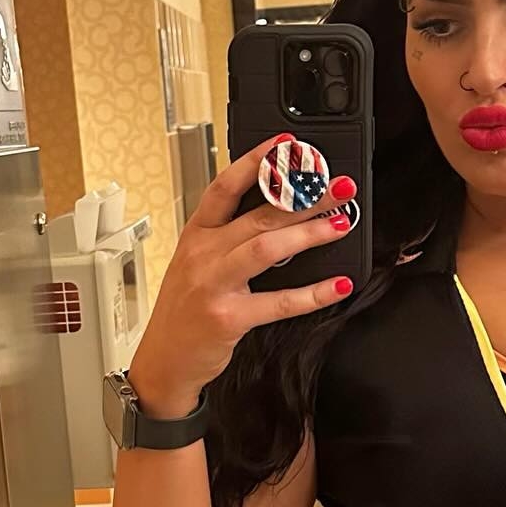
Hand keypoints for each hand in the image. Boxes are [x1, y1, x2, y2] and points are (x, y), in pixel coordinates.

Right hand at [127, 133, 356, 413]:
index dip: (257, 162)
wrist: (164, 360)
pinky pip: (278, 302)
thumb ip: (230, 237)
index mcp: (197, 234)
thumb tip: (281, 214)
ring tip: (341, 223)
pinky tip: (337, 284)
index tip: (287, 145)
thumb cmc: (185, 311)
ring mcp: (214, 284)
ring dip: (309, 233)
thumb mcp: (197, 264)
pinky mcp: (229, 317)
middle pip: (259, 213)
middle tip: (338, 185)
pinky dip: (312, 294)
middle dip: (304, 196)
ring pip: (267, 247)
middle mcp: (204, 253)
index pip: (226, 186)